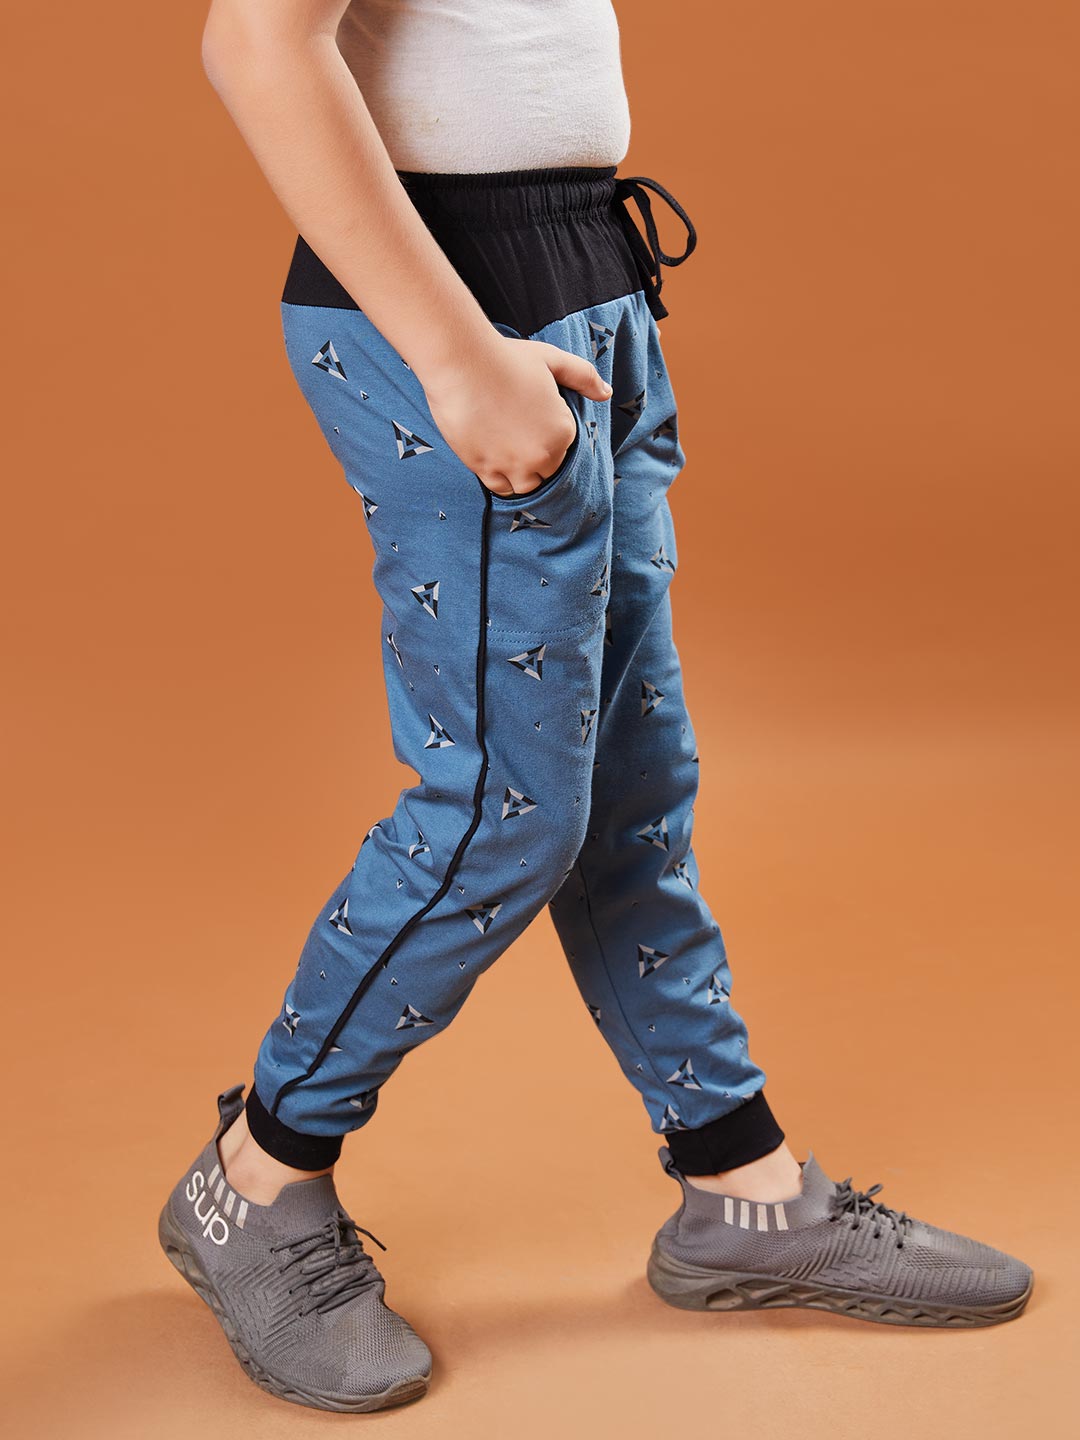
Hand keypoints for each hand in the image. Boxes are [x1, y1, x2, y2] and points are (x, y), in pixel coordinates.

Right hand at [419, 333, 612, 497]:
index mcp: (563, 432)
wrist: (462, 364)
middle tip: (518, 435)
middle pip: (547, 471)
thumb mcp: (553, 360)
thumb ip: (584, 377)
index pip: (564, 449)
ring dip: (521, 474)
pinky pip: (500, 489)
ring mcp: (512, 466)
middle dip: (537, 458)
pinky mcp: (484, 469)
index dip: (550, 436)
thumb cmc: (508, 358)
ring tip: (507, 452)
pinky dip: (500, 479)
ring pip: (526, 486)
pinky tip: (494, 461)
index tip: (534, 421)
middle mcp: (542, 456)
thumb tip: (607, 393)